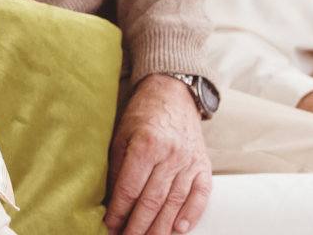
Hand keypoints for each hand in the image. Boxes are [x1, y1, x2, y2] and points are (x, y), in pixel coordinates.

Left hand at [105, 74, 212, 234]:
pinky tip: (180, 229)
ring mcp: (189, 161)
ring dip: (160, 227)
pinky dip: (191, 214)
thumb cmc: (143, 114)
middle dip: (137, 226)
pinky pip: (200, 195)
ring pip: (174, 203)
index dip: (118, 212)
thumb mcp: (122, 135)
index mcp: (147, 145)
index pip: (130, 189)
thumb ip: (117, 167)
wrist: (174, 92)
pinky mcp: (203, 165)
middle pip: (152, 201)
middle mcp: (170, 154)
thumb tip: (109, 200)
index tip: (109, 226)